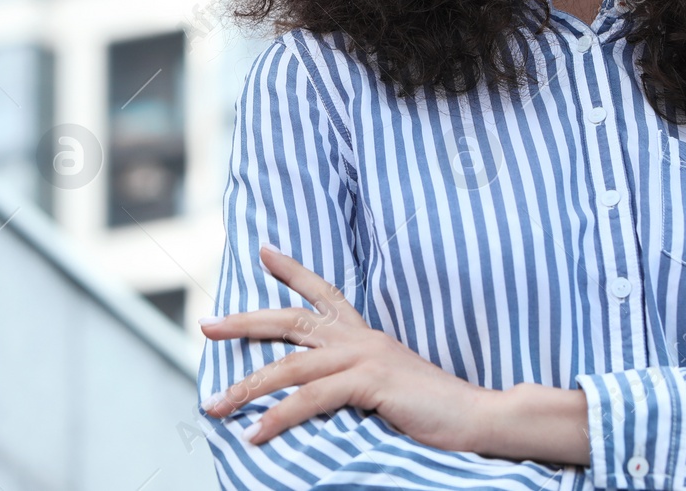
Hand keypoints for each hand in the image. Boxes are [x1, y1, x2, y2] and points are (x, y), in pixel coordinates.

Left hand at [198, 244, 500, 452]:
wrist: (480, 416)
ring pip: (290, 367)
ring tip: (215, 405)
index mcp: (366, 337)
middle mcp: (361, 339)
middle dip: (244, 323)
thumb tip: (320, 394)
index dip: (292, 272)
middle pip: (290, 322)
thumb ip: (356, 383)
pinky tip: (257, 433)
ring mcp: (364, 357)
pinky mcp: (370, 383)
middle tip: (206, 325)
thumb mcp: (388, 388)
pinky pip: (311, 399)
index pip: (324, 293)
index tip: (264, 252)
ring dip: (247, 387)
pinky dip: (280, 417)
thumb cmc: (437, 410)